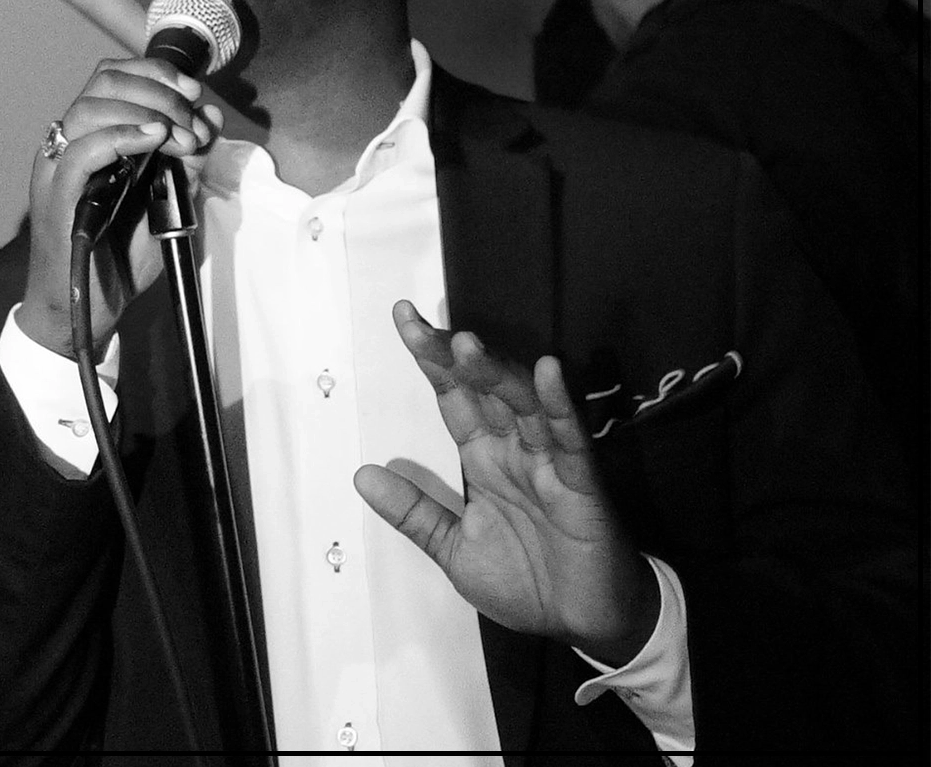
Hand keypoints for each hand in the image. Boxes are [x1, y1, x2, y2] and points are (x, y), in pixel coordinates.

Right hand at [15, 58, 222, 357]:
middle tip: (193, 121)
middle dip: (159, 90)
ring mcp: (58, 168)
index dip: (156, 73)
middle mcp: (68, 145)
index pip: (113, 77)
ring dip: (147, 111)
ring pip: (90, 107)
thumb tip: (209, 117)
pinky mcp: (56, 195)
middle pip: (104, 82)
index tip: (193, 91)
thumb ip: (185, 160)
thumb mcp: (166, 200)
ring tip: (180, 138)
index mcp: (89, 139)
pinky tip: (156, 140)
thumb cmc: (117, 259)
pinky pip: (82, 150)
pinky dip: (122, 135)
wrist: (84, 308)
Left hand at [353, 300, 658, 665]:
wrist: (585, 624)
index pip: (454, 398)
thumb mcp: (454, 549)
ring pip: (521, 404)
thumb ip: (414, 513)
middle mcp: (514, 451)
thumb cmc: (528, 583)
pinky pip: (569, 439)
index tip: (403, 320)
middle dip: (451, 355)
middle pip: (482, 389)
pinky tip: (545, 372)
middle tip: (415, 322)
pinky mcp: (582, 485)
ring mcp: (550, 463)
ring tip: (465, 343)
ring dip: (495, 372)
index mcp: (484, 460)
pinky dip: (557, 405)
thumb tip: (361, 475)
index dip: (431, 362)